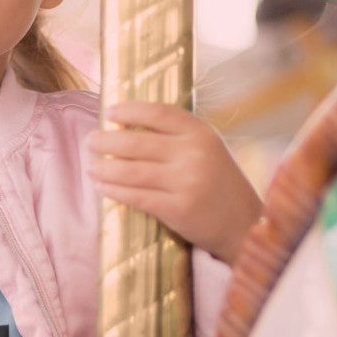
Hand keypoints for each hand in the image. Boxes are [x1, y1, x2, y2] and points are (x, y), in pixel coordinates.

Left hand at [86, 101, 262, 265]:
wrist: (245, 225)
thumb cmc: (220, 184)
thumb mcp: (209, 150)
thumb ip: (177, 137)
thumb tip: (126, 127)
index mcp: (202, 133)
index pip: (159, 113)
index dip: (130, 110)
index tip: (110, 112)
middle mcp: (194, 154)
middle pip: (137, 142)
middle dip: (107, 141)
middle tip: (90, 141)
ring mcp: (186, 182)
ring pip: (131, 171)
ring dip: (104, 168)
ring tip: (91, 166)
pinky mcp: (178, 209)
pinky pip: (136, 197)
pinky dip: (114, 191)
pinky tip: (102, 188)